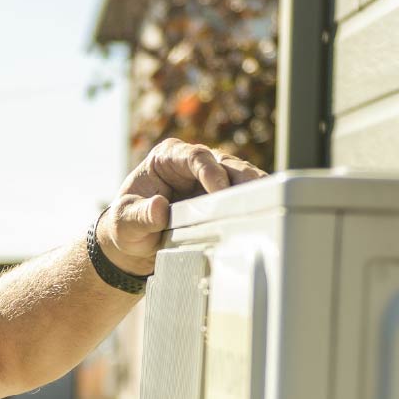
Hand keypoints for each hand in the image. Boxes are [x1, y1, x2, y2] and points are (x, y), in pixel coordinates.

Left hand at [100, 139, 268, 276]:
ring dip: (255, 188)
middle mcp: (192, 162)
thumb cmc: (126, 225)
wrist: (135, 242)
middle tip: (260, 192)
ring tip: (273, 200)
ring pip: (239, 177)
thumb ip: (140, 216)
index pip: (194, 156)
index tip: (220, 190)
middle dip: (243, 177)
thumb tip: (159, 209)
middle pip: (225, 162)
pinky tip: (269, 210)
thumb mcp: (125, 223)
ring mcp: (210, 178)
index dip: (210, 171)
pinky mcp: (222, 196)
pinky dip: (254, 202)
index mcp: (167, 157)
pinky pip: (242, 195)